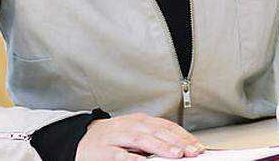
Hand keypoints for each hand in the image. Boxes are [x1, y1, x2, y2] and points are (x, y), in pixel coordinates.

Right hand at [76, 113, 202, 159]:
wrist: (80, 138)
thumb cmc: (113, 137)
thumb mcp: (136, 132)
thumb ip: (155, 138)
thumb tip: (180, 147)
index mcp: (141, 121)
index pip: (167, 126)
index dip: (184, 136)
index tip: (198, 145)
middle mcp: (130, 126)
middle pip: (158, 132)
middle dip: (177, 142)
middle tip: (192, 151)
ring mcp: (117, 137)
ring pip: (142, 140)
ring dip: (160, 147)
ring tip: (175, 154)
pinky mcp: (104, 150)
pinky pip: (120, 155)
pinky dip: (132, 157)